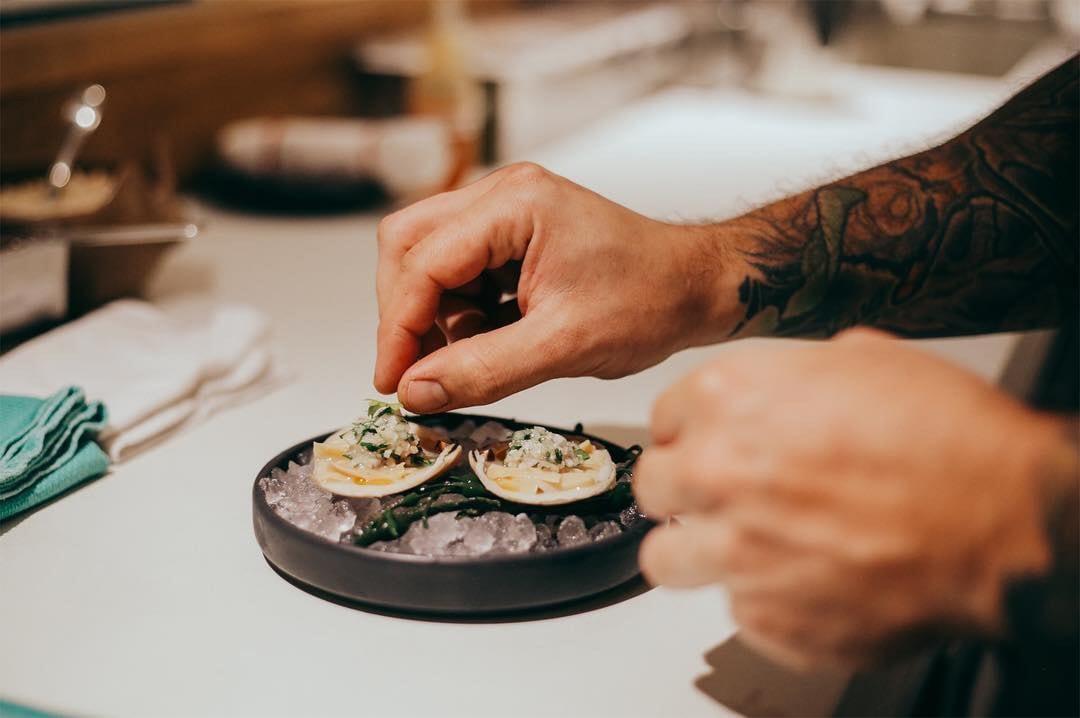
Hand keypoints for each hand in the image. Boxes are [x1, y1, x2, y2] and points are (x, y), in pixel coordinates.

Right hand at [374, 162, 741, 412]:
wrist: (696, 288)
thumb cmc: (650, 300)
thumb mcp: (564, 345)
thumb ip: (483, 370)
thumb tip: (417, 392)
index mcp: (515, 204)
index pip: (422, 261)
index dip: (399, 328)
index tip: (392, 381)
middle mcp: (502, 196)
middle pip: (408, 246)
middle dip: (405, 314)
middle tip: (416, 374)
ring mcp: (505, 213)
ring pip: (427, 261)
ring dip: (433, 318)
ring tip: (468, 360)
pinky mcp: (511, 237)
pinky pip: (458, 274)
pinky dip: (458, 315)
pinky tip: (487, 345)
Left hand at [634, 328, 1059, 667]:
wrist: (1008, 521)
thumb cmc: (952, 441)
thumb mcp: (869, 362)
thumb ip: (798, 375)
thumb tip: (788, 384)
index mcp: (731, 398)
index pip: (663, 418)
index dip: (688, 432)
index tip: (703, 443)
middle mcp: (718, 472)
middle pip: (653, 488)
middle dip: (684, 490)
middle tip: (722, 495)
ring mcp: (737, 551)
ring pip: (668, 559)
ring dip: (698, 551)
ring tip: (743, 546)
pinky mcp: (768, 616)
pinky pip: (738, 608)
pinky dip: (765, 597)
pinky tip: (808, 577)